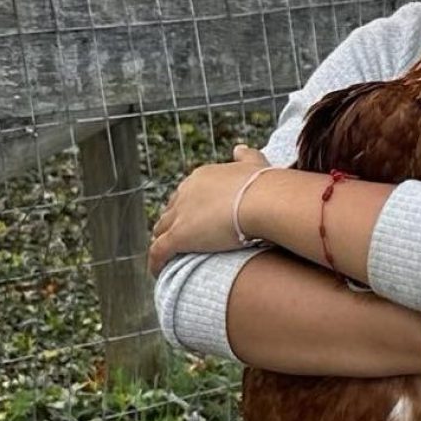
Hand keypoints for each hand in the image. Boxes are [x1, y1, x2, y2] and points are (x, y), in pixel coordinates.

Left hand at [148, 144, 271, 277]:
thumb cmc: (264, 185)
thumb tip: (239, 148)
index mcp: (201, 178)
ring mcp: (180, 214)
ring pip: (161, 230)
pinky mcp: (178, 236)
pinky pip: (159, 251)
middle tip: (175, 239)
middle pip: (171, 210)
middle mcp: (185, 192)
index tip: (192, 220)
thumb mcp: (255, 164)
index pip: (187, 194)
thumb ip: (246, 156)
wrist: (262, 200)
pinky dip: (156, 261)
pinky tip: (157, 271)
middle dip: (171, 223)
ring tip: (166, 257)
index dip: (188, 208)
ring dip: (162, 242)